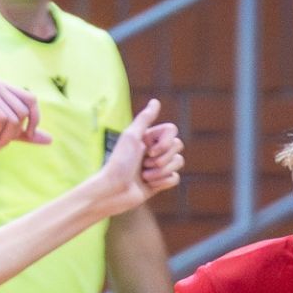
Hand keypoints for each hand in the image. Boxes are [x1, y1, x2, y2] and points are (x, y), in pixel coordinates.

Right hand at [0, 80, 50, 152]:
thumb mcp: (3, 133)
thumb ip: (25, 134)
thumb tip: (51, 139)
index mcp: (3, 87)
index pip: (32, 100)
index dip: (34, 120)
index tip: (25, 136)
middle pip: (25, 110)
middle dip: (16, 133)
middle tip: (1, 143)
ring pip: (15, 117)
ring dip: (6, 137)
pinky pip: (2, 119)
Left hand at [93, 99, 183, 216]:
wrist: (113, 192)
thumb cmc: (119, 163)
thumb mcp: (131, 137)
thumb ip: (144, 119)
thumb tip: (156, 101)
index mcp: (148, 137)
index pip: (172, 130)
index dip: (165, 142)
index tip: (148, 150)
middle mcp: (154, 149)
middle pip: (177, 146)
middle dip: (162, 158)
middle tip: (144, 165)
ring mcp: (158, 166)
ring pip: (178, 162)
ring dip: (161, 171)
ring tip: (144, 177)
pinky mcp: (160, 182)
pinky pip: (175, 178)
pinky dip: (162, 182)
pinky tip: (148, 185)